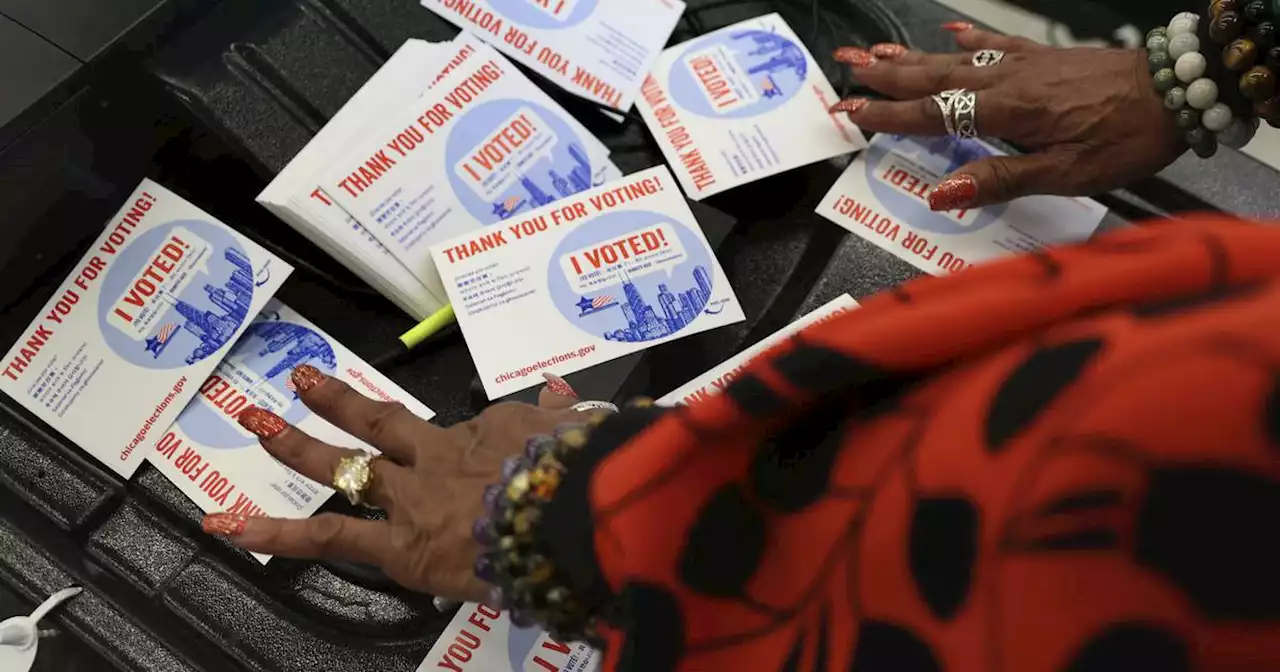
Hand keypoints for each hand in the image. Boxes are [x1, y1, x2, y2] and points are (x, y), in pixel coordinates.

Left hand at [200, 366, 583, 601]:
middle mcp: (441, 456)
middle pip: (381, 425)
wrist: (575, 510)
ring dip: (299, 446)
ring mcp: (413, 495)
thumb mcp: (585, 431)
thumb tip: (563, 392)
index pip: (462, 433)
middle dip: (338, 404)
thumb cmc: (586, 476)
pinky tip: (230, 524)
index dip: (454, 439)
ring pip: (346, 465)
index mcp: (488, 433)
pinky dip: (276, 531)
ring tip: (258, 425)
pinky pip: (330, 535)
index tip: (456, 445)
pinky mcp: (399, 543)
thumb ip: (566, 412)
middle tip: (301, 380)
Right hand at [830, 25, 1182, 209]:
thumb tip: (942, 193)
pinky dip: (969, 39)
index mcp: (1007, 112)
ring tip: (874, 52)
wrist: (1181, 92)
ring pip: (955, 59)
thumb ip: (999, 180)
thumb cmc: (1128, 136)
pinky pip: (996, 44)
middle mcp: (1009, 81)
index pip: (930, 114)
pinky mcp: (1046, 58)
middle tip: (843, 68)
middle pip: (931, 77)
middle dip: (883, 75)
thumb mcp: (1064, 174)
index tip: (848, 111)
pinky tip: (951, 33)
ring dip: (911, 56)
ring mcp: (1026, 65)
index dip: (885, 115)